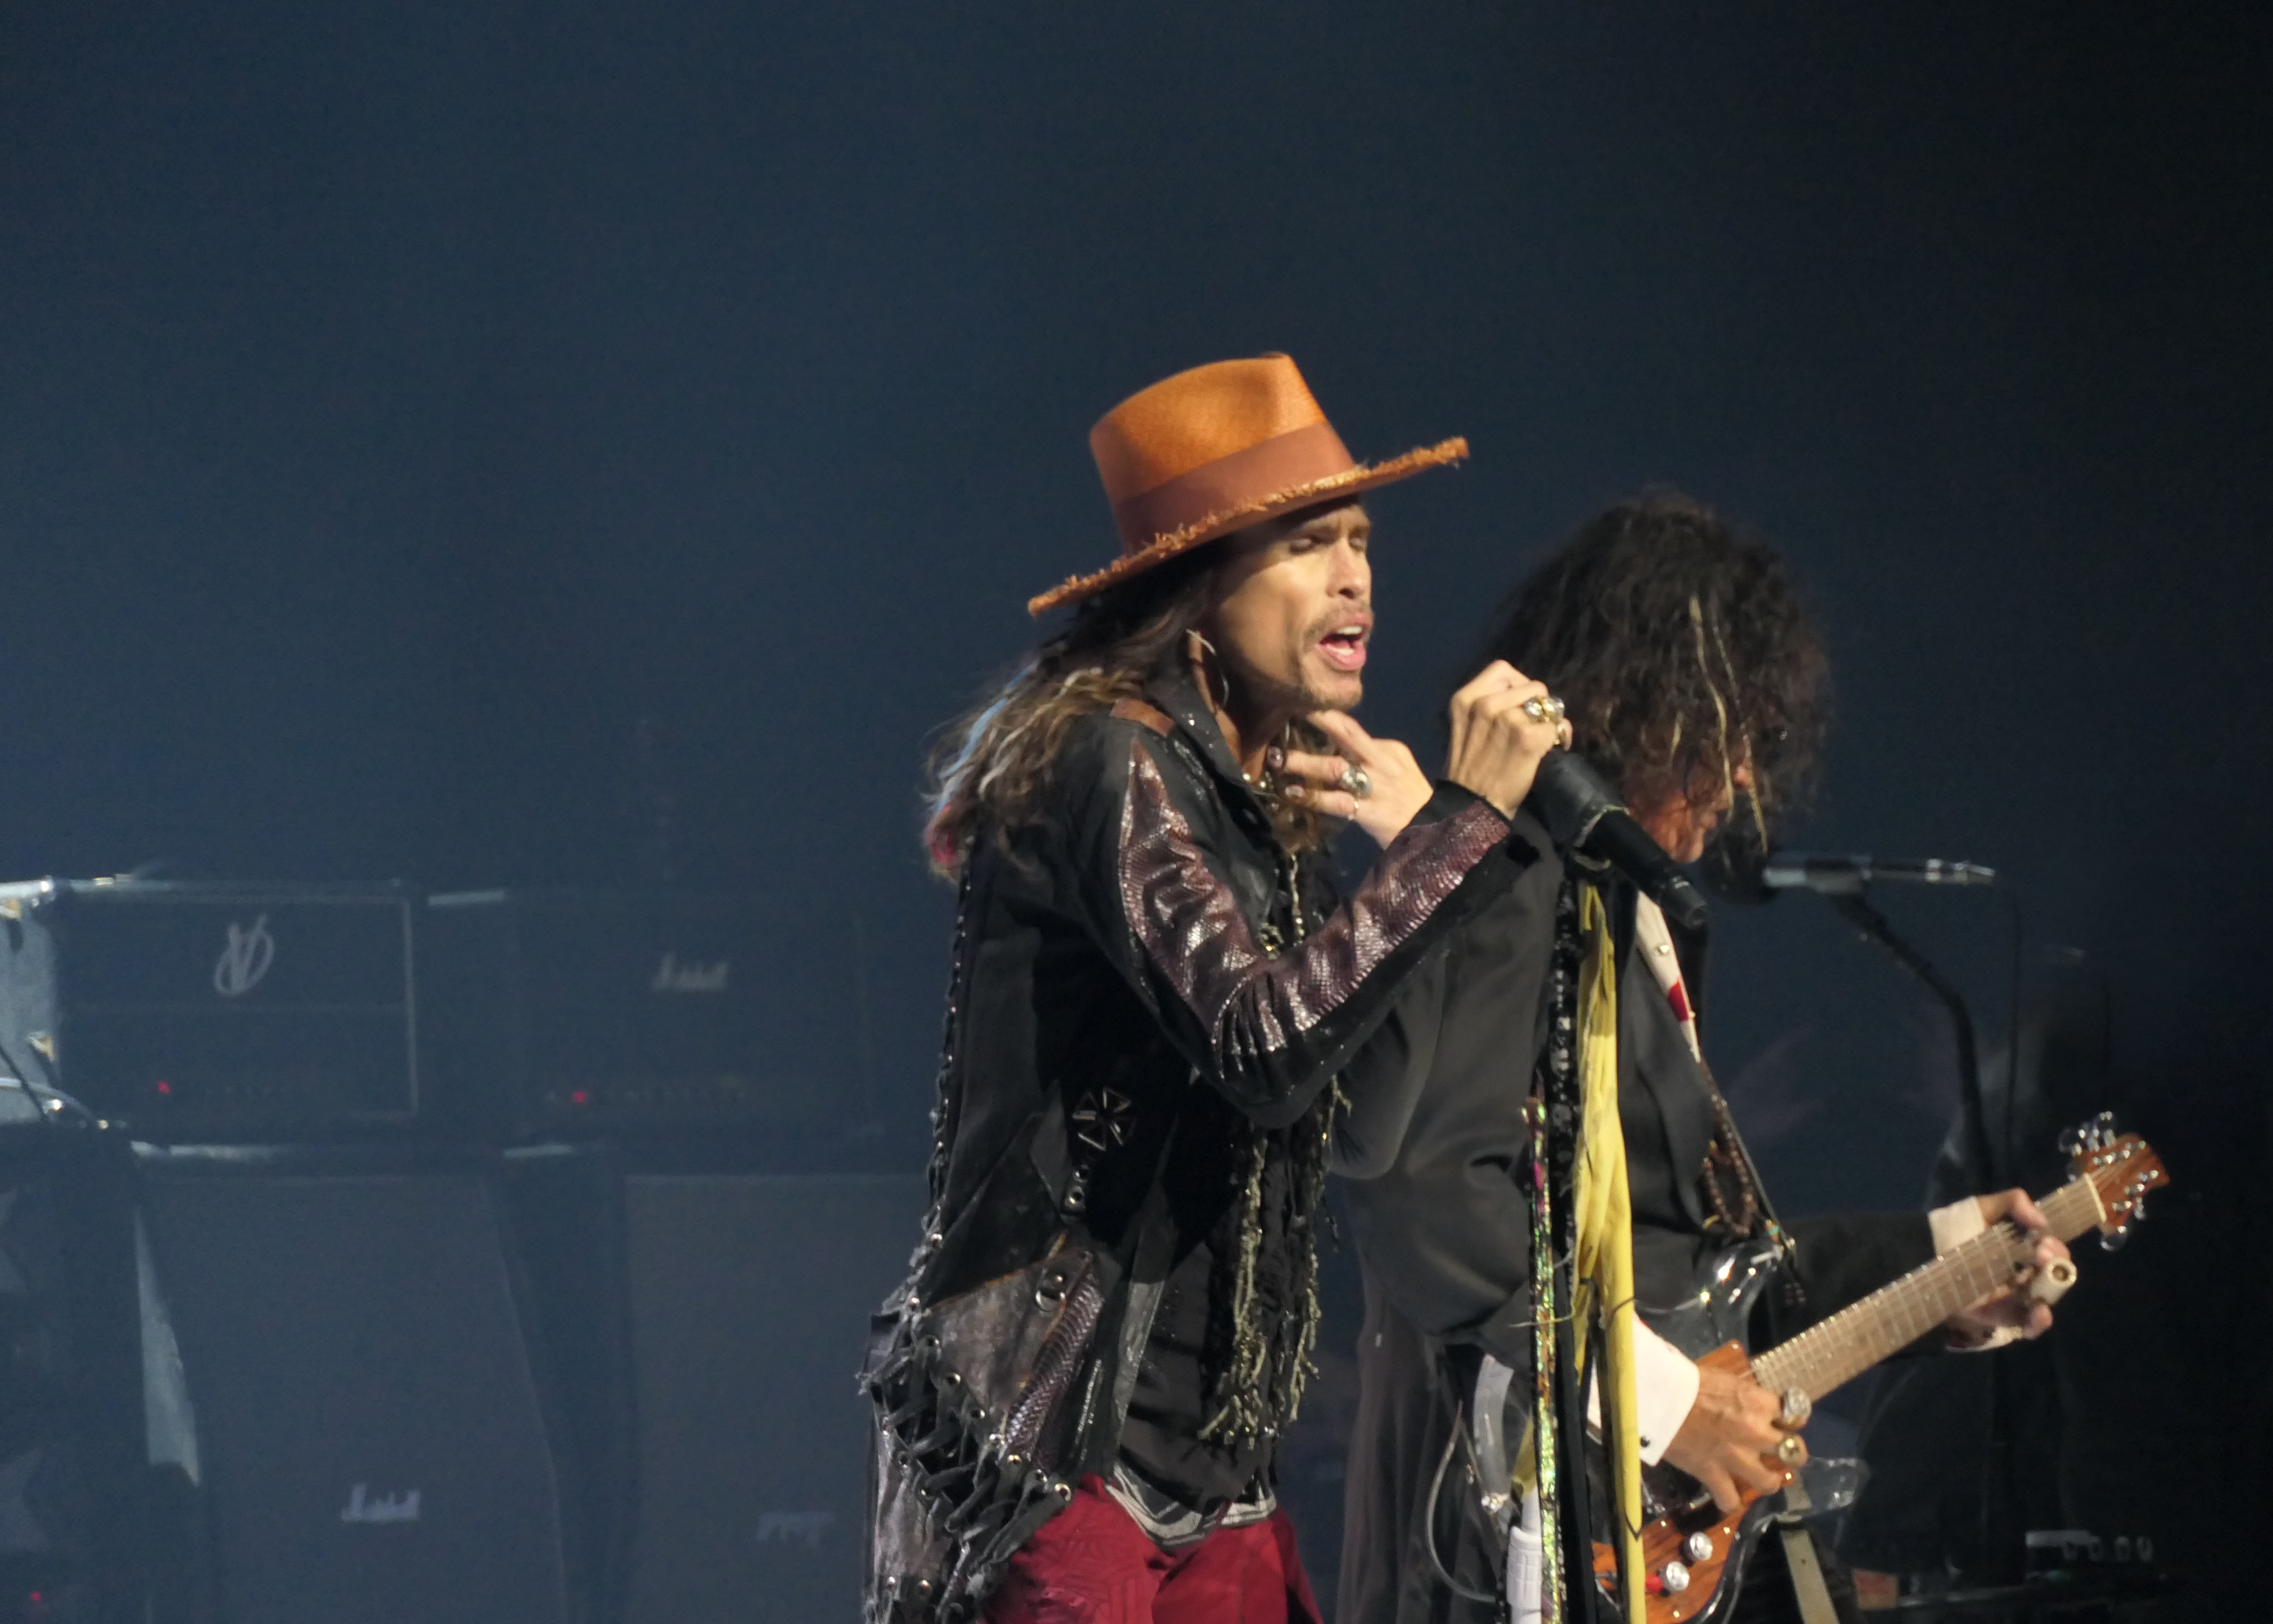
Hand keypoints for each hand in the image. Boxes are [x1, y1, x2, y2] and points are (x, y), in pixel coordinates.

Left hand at [1268, 712, 1431, 846]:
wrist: (1434, 829)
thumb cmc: (1411, 798)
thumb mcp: (1398, 767)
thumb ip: (1371, 755)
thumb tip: (1337, 746)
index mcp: (1389, 750)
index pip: (1353, 728)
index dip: (1327, 715)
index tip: (1302, 706)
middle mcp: (1382, 763)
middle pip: (1347, 735)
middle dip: (1319, 722)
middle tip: (1289, 712)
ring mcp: (1374, 787)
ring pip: (1336, 767)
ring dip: (1305, 762)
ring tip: (1279, 759)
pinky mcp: (1367, 811)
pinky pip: (1335, 801)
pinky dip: (1312, 796)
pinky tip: (1293, 792)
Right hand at [1442, 661, 1566, 817]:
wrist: (1473, 806)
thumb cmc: (1469, 770)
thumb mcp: (1464, 727)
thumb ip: (1486, 706)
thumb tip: (1524, 697)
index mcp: (1465, 699)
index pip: (1502, 669)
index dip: (1517, 683)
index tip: (1519, 704)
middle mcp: (1486, 703)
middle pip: (1530, 685)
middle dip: (1537, 705)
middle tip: (1536, 725)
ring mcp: (1508, 718)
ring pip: (1547, 705)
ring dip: (1551, 721)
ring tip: (1545, 738)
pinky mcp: (1529, 737)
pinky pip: (1557, 726)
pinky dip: (1561, 738)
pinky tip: (1553, 750)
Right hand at [1661, 1361, 1800, 1513]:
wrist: (1660, 1397)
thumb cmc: (1688, 1380)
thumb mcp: (1726, 1379)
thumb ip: (1745, 1396)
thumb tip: (1749, 1404)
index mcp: (1759, 1403)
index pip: (1795, 1413)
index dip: (1790, 1419)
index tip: (1784, 1421)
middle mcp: (1757, 1433)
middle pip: (1794, 1450)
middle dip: (1791, 1452)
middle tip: (1782, 1451)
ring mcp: (1737, 1458)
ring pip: (1770, 1482)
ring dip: (1769, 1480)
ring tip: (1763, 1478)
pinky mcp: (1714, 1475)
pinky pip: (1730, 1500)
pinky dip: (1729, 1501)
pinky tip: (1727, 1497)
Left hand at [1944, 1189, 2070, 1345]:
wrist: (1924, 1253)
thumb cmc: (1956, 1228)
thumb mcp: (1982, 1207)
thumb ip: (2013, 1202)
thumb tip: (2043, 1222)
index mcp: (2022, 1248)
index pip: (2050, 1251)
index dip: (2055, 1248)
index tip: (2047, 1243)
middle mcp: (2023, 1272)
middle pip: (2052, 1276)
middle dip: (2056, 1269)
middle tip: (2044, 1260)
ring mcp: (2014, 1295)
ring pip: (2044, 1301)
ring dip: (2051, 1299)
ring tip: (2045, 1296)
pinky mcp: (2002, 1315)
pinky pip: (2027, 1324)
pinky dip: (2037, 1323)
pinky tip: (2040, 1314)